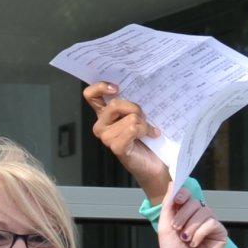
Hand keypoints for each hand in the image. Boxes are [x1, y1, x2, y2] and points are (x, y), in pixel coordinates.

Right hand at [85, 82, 172, 202]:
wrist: (156, 161)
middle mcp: (102, 124)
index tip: (116, 87)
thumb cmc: (148, 137)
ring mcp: (107, 137)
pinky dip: (145, 130)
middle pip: (114, 104)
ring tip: (147, 130)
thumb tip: (139, 85)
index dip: (100, 87)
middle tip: (143, 116)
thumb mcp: (139, 113)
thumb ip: (132, 101)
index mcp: (105, 113)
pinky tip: (150, 136)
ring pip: (128, 118)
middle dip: (134, 108)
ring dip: (143, 123)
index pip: (90, 95)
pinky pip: (132, 129)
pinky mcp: (116, 147)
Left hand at [158, 186, 225, 247]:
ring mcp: (210, 224)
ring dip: (191, 225)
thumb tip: (172, 183)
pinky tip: (195, 244)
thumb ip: (168, 205)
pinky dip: (200, 233)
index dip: (182, 194)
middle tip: (177, 229)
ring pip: (204, 210)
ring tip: (185, 239)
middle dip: (182, 215)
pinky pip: (212, 222)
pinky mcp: (220, 232)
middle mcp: (199, 217)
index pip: (187, 195)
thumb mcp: (165, 227)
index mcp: (185, 215)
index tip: (177, 200)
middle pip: (194, 202)